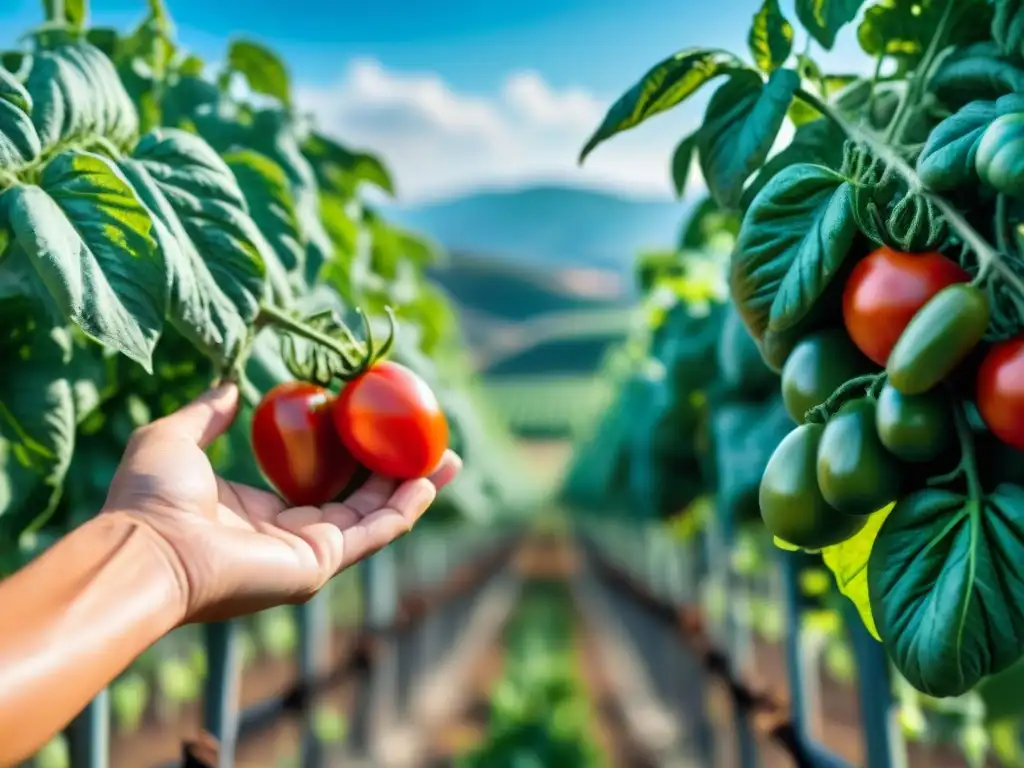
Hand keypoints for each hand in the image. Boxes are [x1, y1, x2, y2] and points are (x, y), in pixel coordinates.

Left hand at [101, 383, 460, 623]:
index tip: (377, 424)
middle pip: (359, 501)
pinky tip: (429, 480)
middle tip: (426, 443)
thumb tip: (228, 385)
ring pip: (377, 517)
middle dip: (397, 473)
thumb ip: (206, 413)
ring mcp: (310, 554)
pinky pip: (375, 532)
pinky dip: (406, 508)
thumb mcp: (176, 437)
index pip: (321, 483)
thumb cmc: (153, 499)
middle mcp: (290, 537)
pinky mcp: (322, 562)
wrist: (148, 548)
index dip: (352, 455)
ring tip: (446, 459)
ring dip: (414, 489)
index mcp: (260, 513)